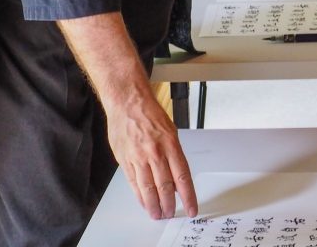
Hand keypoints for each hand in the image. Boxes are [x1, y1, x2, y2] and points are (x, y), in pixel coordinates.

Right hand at [107, 86, 198, 218]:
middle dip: (169, 204)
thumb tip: (178, 178)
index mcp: (170, 144)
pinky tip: (144, 203)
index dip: (188, 196)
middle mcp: (155, 152)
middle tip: (171, 214)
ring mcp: (138, 157)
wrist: (128, 102)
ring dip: (154, 205)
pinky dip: (140, 196)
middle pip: (165, 186)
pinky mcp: (125, 159)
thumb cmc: (150, 113)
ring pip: (148, 188)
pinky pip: (133, 183)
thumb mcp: (170, 131)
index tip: (191, 208)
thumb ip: (174, 155)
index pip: (183, 177)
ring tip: (158, 214)